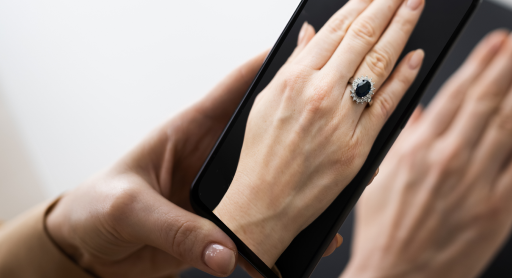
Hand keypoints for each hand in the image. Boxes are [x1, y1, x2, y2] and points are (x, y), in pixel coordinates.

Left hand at [44, 51, 340, 277]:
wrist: (89, 254)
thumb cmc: (96, 211)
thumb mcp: (130, 210)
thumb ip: (177, 229)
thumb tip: (225, 251)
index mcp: (190, 131)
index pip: (236, 90)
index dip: (272, 68)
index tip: (308, 58)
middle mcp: (214, 157)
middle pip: (269, 133)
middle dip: (302, 128)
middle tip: (336, 126)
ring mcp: (223, 190)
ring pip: (273, 180)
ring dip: (300, 183)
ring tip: (331, 187)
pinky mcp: (224, 224)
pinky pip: (262, 225)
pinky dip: (285, 231)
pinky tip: (306, 236)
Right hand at [213, 0, 425, 266]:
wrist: (263, 207)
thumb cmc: (261, 157)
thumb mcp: (267, 102)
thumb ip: (293, 64)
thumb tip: (311, 32)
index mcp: (294, 79)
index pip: (336, 29)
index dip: (361, 4)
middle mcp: (318, 94)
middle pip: (362, 38)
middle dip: (387, 6)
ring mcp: (340, 120)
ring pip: (378, 65)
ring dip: (401, 30)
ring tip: (415, 6)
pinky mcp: (359, 146)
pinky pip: (387, 106)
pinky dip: (404, 79)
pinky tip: (418, 57)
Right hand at [341, 21, 511, 277]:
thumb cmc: (386, 233)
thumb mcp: (382, 176)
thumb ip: (406, 138)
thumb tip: (422, 108)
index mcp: (419, 149)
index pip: (458, 92)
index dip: (482, 61)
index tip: (499, 41)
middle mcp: (449, 160)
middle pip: (489, 98)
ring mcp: (476, 184)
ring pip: (511, 123)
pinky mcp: (498, 210)